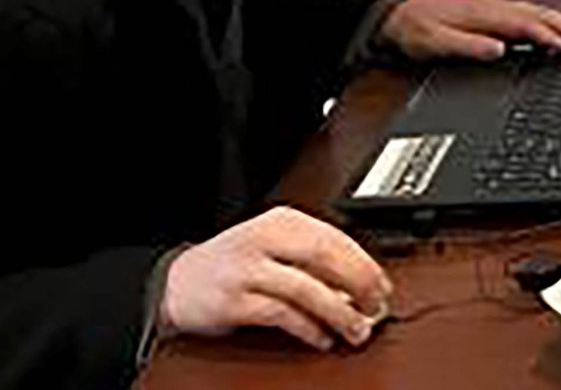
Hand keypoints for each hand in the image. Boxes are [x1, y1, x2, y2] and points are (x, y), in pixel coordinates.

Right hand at [159, 206, 389, 350]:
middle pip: (324, 257)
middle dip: (358, 283)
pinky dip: (307, 328)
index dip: (364, 263)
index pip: (334, 237)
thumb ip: (311, 258)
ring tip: (356, 329)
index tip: (383, 285)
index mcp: (280, 221)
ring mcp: (246, 270)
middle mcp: (263, 240)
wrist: (177, 281)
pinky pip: (280, 315)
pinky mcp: (233, 302)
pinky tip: (322, 338)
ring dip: (338, 312)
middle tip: (377, 306)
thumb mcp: (273, 246)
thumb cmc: (234, 264)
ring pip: (305, 289)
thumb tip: (361, 283)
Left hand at [375, 0, 560, 62]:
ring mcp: (494, 8)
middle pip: (539, 16)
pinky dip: (548, 20)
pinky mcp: (492, 12)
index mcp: (485, 14)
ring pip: (537, 13)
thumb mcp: (434, 42)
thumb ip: (467, 46)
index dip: (551, 38)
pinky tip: (556, 28)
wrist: (395, 15)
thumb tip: (498, 49)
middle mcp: (494, 8)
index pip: (526, 27)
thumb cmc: (415, 29)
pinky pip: (528, 14)